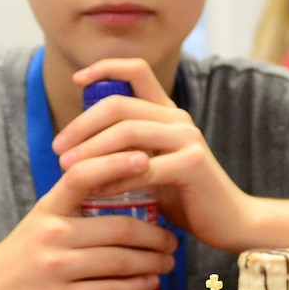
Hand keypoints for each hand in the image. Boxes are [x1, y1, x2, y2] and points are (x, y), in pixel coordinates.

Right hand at [0, 150, 177, 289]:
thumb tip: (119, 190)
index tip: (147, 158)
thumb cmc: (18, 258)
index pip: (81, 176)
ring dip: (153, 262)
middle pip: (118, 228)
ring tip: (168, 262)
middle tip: (173, 240)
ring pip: (120, 261)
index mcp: (47, 209)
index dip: (116, 163)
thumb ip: (71, 208)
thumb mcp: (38, 223)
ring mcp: (55, 267)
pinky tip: (150, 282)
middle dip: (155, 236)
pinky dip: (136, 286)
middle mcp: (51, 234)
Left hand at [53, 57, 259, 247]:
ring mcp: (187, 139)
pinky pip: (141, 167)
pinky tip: (96, 192)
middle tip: (58, 149)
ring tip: (69, 169)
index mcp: (168, 113)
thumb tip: (80, 148)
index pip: (137, 70)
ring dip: (91, 150)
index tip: (77, 79)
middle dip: (82, 125)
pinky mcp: (192, 164)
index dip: (105, 68)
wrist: (230, 221)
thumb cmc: (186, 197)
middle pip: (119, 105)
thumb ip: (128, 151)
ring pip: (127, 132)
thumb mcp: (153, 166)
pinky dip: (113, 179)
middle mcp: (178, 119)